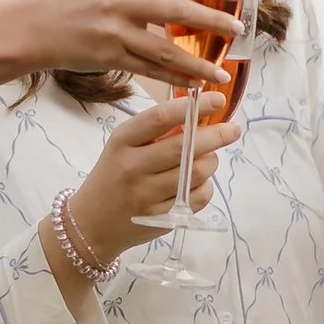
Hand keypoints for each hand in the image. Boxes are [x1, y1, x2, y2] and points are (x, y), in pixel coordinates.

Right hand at [0, 0, 238, 94]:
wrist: (31, 27)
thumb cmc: (72, 6)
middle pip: (178, 8)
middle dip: (213, 19)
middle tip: (239, 28)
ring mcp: (114, 30)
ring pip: (166, 48)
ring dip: (198, 61)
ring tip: (222, 71)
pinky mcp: (108, 57)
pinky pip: (149, 71)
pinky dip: (174, 79)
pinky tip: (193, 86)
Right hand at [67, 102, 241, 260]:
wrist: (92, 223)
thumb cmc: (113, 177)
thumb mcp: (123, 147)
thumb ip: (156, 132)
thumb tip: (199, 117)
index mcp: (122, 141)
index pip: (160, 118)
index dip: (193, 107)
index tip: (217, 99)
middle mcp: (133, 167)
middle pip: (184, 148)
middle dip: (216, 136)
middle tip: (232, 130)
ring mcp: (146, 196)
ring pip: (196, 173)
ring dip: (211, 162)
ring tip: (209, 158)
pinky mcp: (160, 218)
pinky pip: (197, 198)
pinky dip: (206, 186)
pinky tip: (199, 182)